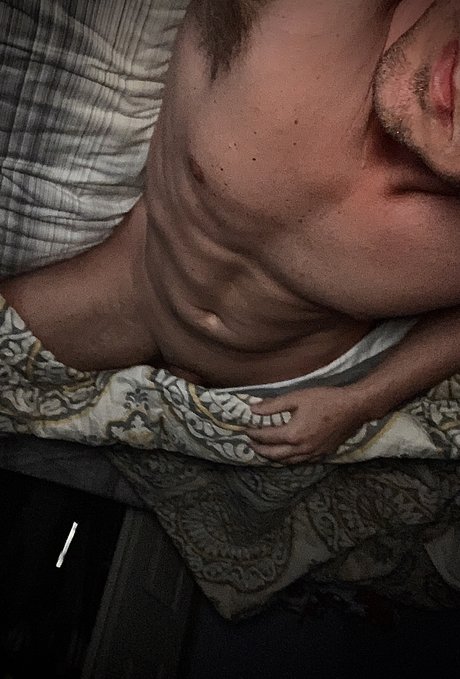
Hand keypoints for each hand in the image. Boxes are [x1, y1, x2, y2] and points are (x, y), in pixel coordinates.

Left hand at [245, 385, 370, 464]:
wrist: (353, 408)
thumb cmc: (325, 400)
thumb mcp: (296, 397)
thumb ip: (273, 405)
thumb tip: (253, 409)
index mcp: (293, 434)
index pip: (266, 437)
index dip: (254, 433)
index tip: (246, 429)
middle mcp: (301, 449)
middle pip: (274, 454)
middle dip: (260, 449)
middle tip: (250, 443)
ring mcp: (313, 454)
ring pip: (287, 461)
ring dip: (273, 457)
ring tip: (265, 450)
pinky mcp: (322, 454)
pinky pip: (301, 462)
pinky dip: (289, 459)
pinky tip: (287, 454)